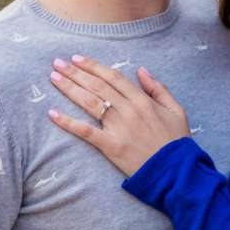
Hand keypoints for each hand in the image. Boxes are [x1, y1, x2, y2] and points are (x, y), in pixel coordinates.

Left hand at [46, 55, 189, 175]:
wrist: (176, 171)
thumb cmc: (177, 141)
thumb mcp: (176, 109)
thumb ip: (158, 88)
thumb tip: (141, 70)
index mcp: (142, 100)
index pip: (113, 77)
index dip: (93, 66)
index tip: (77, 58)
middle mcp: (128, 110)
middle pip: (97, 85)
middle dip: (75, 72)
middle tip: (57, 63)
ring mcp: (118, 128)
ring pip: (89, 102)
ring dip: (69, 88)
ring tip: (54, 78)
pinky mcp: (111, 146)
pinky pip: (85, 131)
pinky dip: (68, 122)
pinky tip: (52, 113)